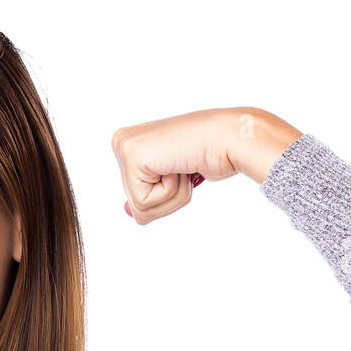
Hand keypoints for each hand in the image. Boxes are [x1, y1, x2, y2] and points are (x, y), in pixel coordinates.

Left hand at [110, 107, 303, 223]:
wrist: (231, 138)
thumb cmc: (210, 154)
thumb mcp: (172, 179)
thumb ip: (147, 194)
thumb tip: (128, 212)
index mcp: (127, 145)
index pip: (135, 200)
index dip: (166, 196)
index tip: (179, 167)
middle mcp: (120, 143)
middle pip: (135, 207)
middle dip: (168, 198)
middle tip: (183, 167)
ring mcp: (123, 148)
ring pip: (140, 209)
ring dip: (172, 196)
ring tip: (182, 165)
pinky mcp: (132, 156)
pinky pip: (145, 203)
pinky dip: (171, 192)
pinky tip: (179, 165)